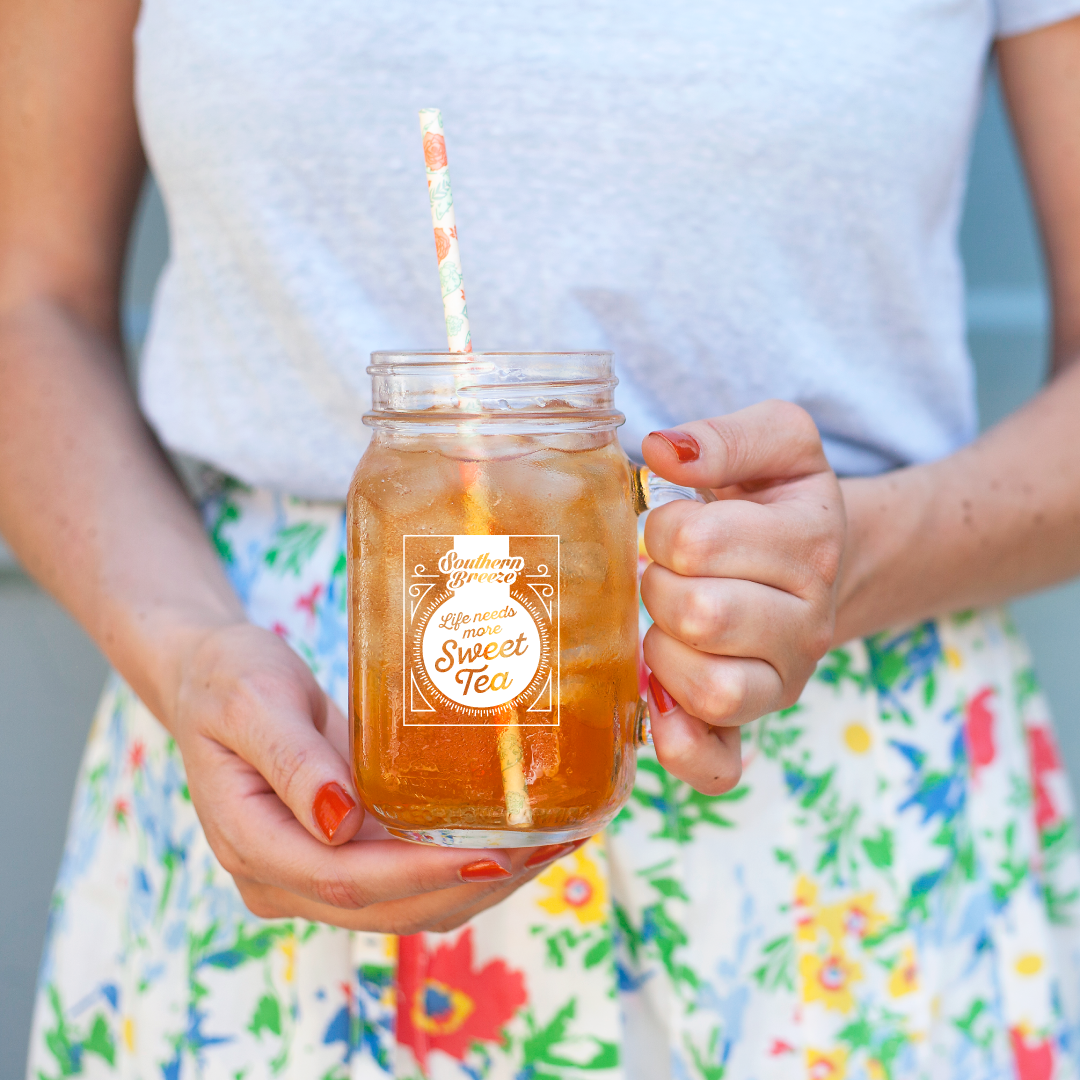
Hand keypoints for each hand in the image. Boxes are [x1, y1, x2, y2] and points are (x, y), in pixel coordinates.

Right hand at [170, 622, 567, 932]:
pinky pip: (407, 877)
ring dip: (478, 883)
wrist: (214, 678)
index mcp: (252, 843)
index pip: (345, 881)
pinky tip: (512, 836)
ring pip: (406, 904)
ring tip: (549, 844)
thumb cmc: (227, 678)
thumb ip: (291, 761)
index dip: (420, 874)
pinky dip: (461, 865)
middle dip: (469, 884)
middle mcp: (282, 876)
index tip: (490, 854)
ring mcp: (313, 872)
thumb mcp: (251, 701)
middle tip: (545, 846)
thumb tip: (341, 822)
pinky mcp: (343, 854)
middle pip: (386, 907)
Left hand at [640, 401, 844, 794]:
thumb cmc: (781, 501)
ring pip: (710, 689)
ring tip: (665, 622)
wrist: (822, 559)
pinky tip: (660, 709)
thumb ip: (726, 436)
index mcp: (809, 545)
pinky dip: (683, 747)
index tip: (673, 522)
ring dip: (664, 652)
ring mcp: (783, 681)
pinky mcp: (756, 721)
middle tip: (663, 572)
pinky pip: (720, 764)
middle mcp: (806, 623)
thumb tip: (662, 450)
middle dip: (658, 585)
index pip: (698, 542)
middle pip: (700, 616)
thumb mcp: (778, 441)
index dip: (664, 526)